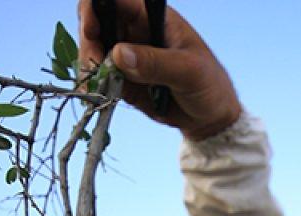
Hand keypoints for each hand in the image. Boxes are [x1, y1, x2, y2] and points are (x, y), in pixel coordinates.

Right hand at [77, 0, 242, 140]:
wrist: (210, 118)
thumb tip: (119, 54)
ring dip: (90, 68)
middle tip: (98, 68)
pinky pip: (100, 77)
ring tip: (101, 88)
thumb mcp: (188, 72)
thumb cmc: (209, 85)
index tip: (91, 31)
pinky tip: (99, 97)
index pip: (116, 0)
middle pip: (96, 24)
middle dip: (90, 44)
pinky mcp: (123, 78)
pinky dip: (95, 86)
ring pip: (93, 51)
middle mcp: (136, 32)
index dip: (96, 9)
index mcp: (152, 18)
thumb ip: (156, 63)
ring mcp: (128, 55)